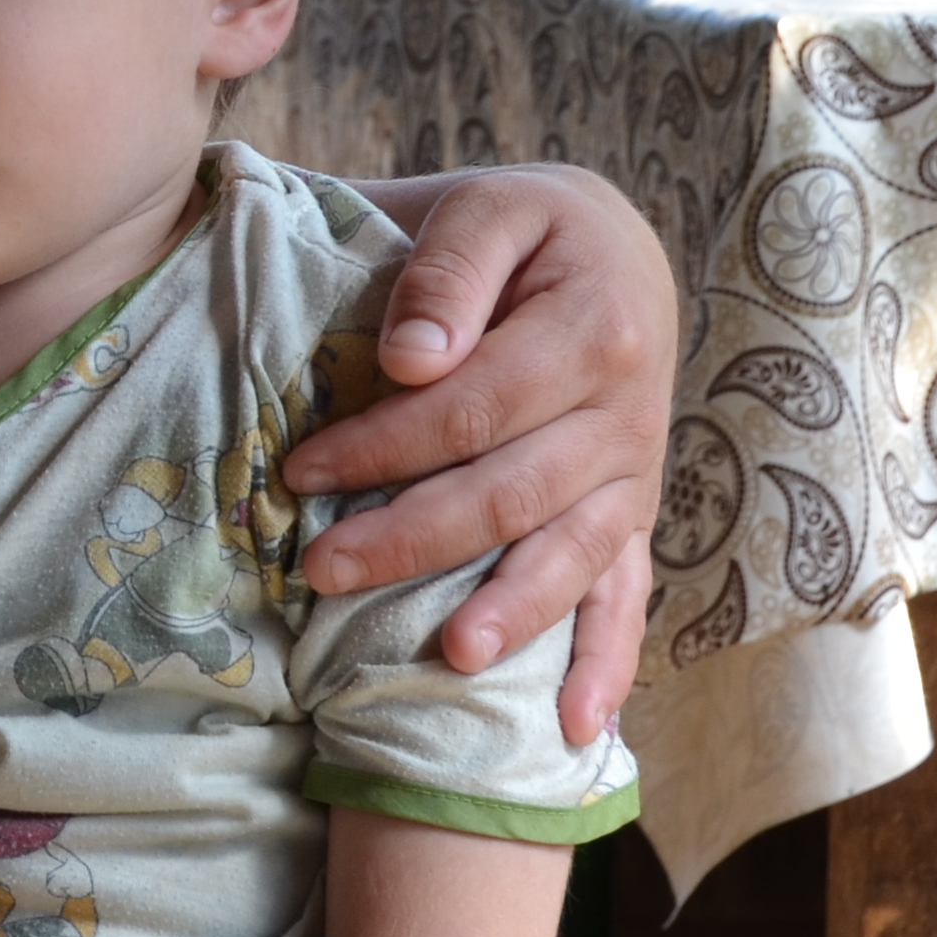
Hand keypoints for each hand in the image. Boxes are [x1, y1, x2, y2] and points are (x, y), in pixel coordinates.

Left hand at [284, 162, 673, 742]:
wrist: (610, 246)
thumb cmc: (526, 229)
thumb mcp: (490, 207)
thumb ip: (448, 271)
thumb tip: (409, 360)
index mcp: (595, 329)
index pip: (475, 407)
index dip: (384, 445)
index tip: (300, 470)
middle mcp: (630, 411)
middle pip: (513, 492)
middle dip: (410, 538)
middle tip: (320, 570)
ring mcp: (636, 474)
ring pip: (570, 555)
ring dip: (509, 613)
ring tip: (450, 659)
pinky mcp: (632, 514)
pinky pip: (626, 595)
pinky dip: (606, 664)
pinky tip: (575, 729)